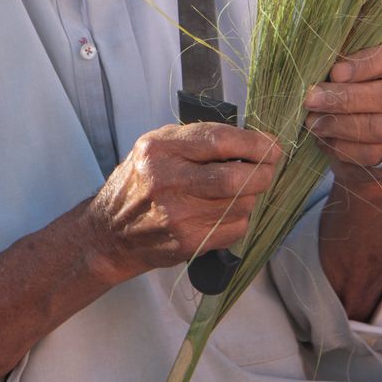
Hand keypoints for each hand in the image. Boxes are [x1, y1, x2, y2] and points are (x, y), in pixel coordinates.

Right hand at [86, 123, 280, 280]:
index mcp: (160, 149)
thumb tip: (249, 141)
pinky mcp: (188, 242)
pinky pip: (235, 228)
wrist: (110, 231)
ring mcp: (178, 216)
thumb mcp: (156, 146)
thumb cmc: (139, 182)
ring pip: (240, 203)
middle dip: (263, 171)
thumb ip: (196, 140)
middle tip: (271, 167)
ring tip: (243, 188)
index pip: (218, 141)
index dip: (253, 143)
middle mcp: (167, 181)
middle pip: (234, 177)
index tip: (272, 145)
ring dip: (251, 194)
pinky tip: (228, 210)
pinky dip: (241, 217)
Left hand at [304, 41, 381, 187]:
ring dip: (338, 124)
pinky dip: (342, 147)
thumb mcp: (350, 76)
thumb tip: (319, 70)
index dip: (365, 64)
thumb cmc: (352, 96)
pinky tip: (323, 140)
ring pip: (377, 127)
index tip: (334, 72)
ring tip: (311, 122)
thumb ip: (342, 70)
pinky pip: (372, 154)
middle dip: (343, 97)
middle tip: (311, 99)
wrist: (361, 145)